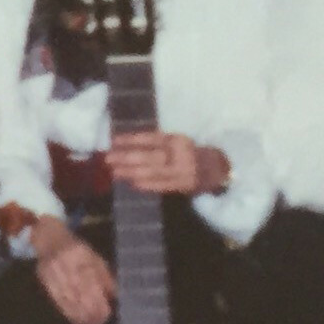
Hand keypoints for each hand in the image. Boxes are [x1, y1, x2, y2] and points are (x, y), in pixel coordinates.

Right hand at [29, 215, 114, 323]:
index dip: (98, 299)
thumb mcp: (95, 257)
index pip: (91, 282)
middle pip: (79, 292)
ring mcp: (53, 273)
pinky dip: (67, 311)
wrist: (50, 240)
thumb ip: (105, 275)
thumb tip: (114, 295)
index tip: (106, 313)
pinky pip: (57, 299)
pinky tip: (75, 319)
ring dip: (79, 314)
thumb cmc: (78, 250)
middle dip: (90, 310)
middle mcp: (66, 264)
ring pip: (67, 298)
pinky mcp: (45, 280)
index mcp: (82, 256)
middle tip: (99, 323)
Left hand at [107, 131, 229, 195]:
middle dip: (127, 157)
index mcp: (177, 139)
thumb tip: (125, 144)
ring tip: (114, 172)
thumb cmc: (188, 153)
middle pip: (150, 156)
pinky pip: (161, 186)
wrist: (216, 169)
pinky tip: (131, 183)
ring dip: (131, 172)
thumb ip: (156, 143)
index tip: (114, 140)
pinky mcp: (183, 185)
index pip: (151, 138)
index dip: (132, 139)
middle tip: (108, 158)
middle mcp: (180, 154)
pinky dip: (145, 185)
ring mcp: (182, 171)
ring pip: (153, 172)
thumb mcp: (176, 142)